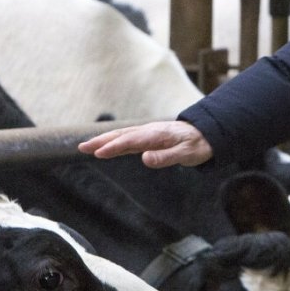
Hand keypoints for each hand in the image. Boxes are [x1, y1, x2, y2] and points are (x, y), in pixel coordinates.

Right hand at [77, 121, 212, 168]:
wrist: (207, 133)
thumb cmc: (198, 145)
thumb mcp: (187, 154)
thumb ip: (166, 157)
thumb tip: (144, 159)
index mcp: (156, 135)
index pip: (130, 141)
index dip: (114, 147)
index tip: (98, 153)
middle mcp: (149, 131)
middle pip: (121, 135)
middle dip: (101, 141)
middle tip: (81, 147)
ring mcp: (148, 133)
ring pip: (122, 136)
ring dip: (104, 140)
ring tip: (86, 146)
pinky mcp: (149, 138)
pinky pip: (127, 139)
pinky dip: (114, 142)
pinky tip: (105, 148)